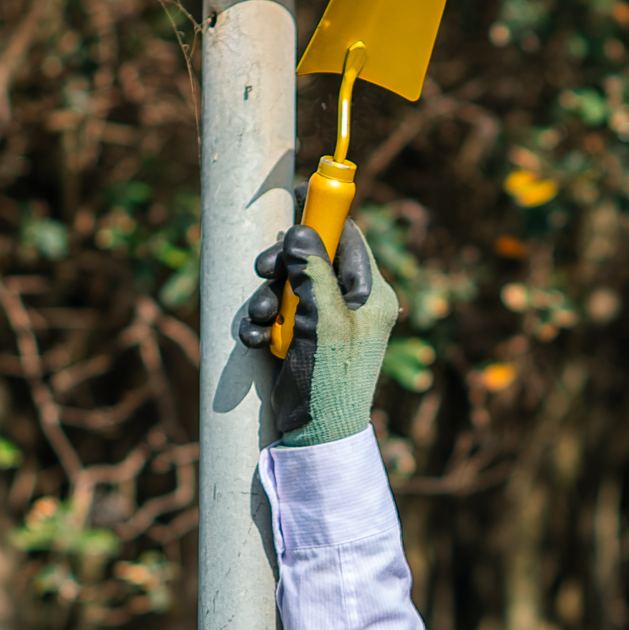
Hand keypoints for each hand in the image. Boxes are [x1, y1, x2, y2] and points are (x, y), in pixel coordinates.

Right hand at [239, 215, 401, 445]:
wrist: (316, 436)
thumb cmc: (331, 380)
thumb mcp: (323, 320)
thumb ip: (313, 272)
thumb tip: (300, 229)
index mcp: (371, 294)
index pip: (349, 237)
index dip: (323, 214)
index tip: (298, 194)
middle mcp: (351, 303)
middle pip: (311, 257)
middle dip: (281, 266)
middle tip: (263, 270)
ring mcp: (325, 322)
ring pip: (287, 285)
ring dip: (266, 299)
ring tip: (262, 321)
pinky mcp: (302, 339)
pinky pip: (277, 315)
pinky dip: (263, 324)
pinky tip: (257, 340)